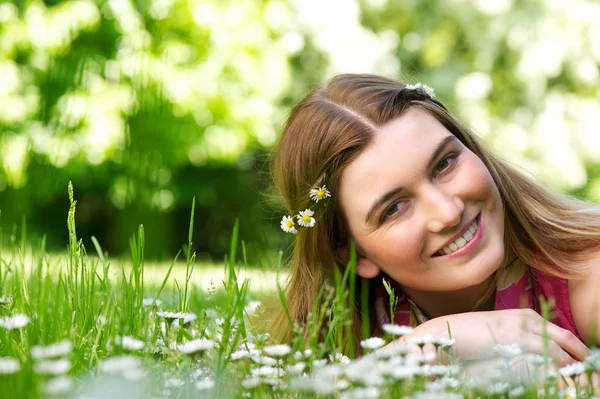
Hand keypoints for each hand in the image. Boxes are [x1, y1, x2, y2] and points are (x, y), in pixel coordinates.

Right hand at [397, 308, 589, 365]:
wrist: (447, 330)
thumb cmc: (470, 335)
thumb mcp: (498, 333)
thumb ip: (517, 339)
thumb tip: (537, 356)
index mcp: (524, 316)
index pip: (561, 333)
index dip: (575, 349)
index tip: (582, 363)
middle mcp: (527, 319)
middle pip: (567, 339)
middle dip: (580, 356)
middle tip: (587, 372)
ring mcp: (522, 329)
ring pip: (560, 350)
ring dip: (571, 366)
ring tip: (577, 378)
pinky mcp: (515, 340)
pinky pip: (546, 356)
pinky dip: (556, 368)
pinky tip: (558, 377)